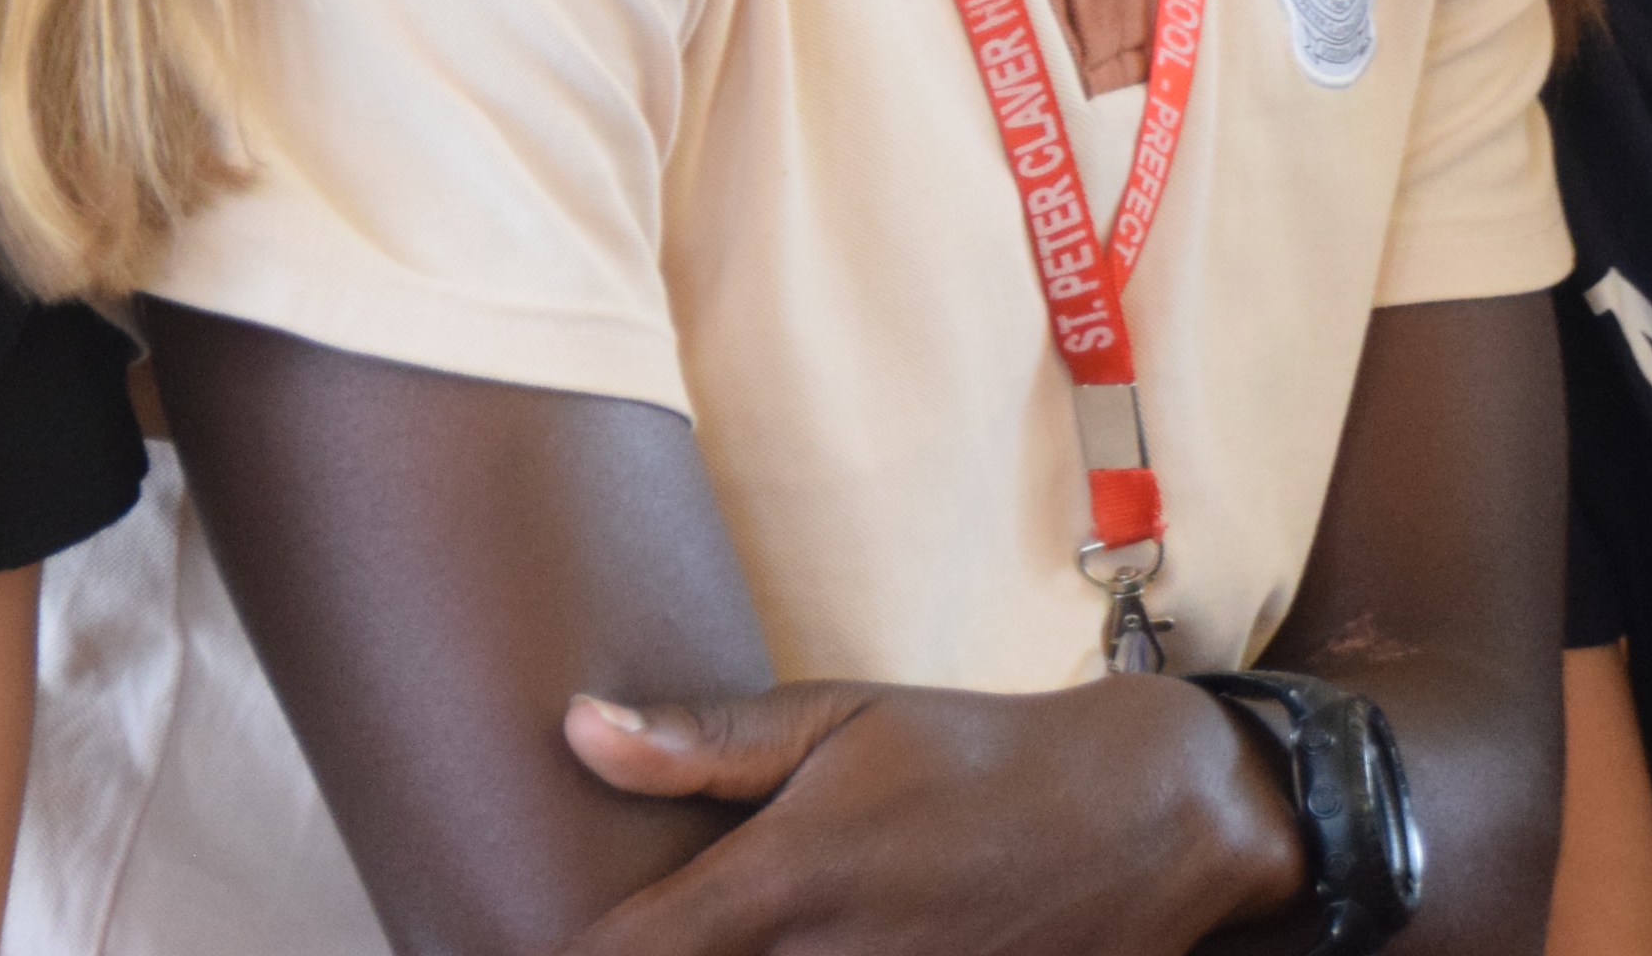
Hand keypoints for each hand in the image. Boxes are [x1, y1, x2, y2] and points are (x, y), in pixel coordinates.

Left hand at [549, 668, 1303, 955]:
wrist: (1137, 820)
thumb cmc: (971, 756)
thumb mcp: (838, 719)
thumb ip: (704, 740)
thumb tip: (575, 729)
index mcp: (787, 882)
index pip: (627, 954)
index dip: (564, 947)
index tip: (514, 923)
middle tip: (605, 926)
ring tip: (712, 929)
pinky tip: (795, 946)